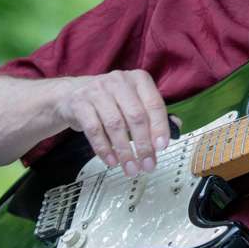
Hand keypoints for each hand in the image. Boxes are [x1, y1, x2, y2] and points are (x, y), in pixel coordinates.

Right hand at [54, 70, 173, 176]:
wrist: (72, 94)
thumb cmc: (111, 100)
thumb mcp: (134, 100)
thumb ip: (154, 113)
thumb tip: (176, 127)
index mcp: (138, 79)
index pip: (154, 104)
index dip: (160, 128)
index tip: (162, 147)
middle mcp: (119, 81)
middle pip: (136, 116)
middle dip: (143, 145)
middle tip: (147, 164)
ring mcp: (98, 90)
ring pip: (115, 124)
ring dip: (125, 151)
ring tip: (131, 168)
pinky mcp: (80, 103)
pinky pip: (94, 130)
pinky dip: (104, 149)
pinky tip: (112, 161)